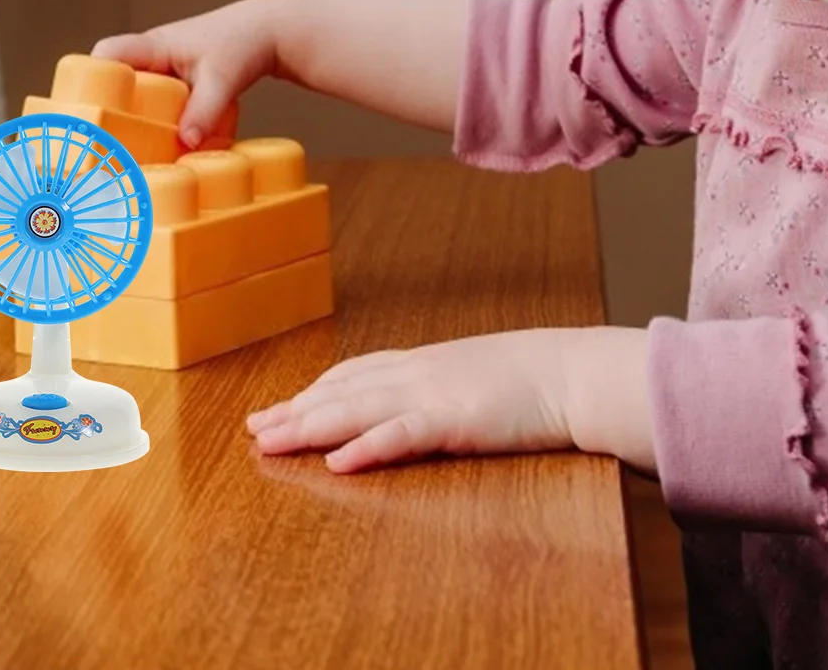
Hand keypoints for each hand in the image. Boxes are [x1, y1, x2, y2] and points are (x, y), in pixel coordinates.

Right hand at [93, 0, 285, 148]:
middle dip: (102, 105)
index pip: (107, 53)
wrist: (266, 33)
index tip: (84, 107)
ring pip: (132, 91)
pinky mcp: (176, 81)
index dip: (90, 76)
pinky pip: (152, 99)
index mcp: (154, 46)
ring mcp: (163, 68)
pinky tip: (153, 145)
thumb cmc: (242, 45)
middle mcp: (152, 55)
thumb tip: (185, 144)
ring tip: (119, 150)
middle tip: (98, 140)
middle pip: (112, 78)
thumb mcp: (223, 80)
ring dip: (127, 115)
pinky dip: (149, 118)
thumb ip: (204, 111)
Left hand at [246, 326, 655, 474]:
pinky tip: (338, 462)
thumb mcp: (471, 376)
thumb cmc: (531, 378)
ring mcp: (432, 395)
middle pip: (341, 393)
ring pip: (356, 410)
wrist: (573, 372)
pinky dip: (367, 447)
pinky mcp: (454, 420)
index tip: (278, 406)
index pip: (352, 375)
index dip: (312, 391)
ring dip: (309, 427)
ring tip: (270, 441)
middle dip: (293, 411)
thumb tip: (414, 401)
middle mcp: (415, 374)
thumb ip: (438, 386)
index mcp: (421, 364)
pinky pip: (402, 435)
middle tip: (254, 428)